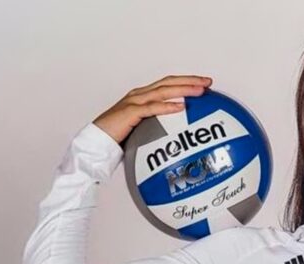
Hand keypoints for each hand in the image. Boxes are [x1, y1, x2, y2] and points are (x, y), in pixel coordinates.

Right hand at [92, 75, 212, 143]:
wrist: (96, 142)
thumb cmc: (118, 139)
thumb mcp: (143, 132)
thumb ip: (158, 129)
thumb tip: (178, 139)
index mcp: (142, 97)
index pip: (167, 84)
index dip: (186, 81)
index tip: (204, 83)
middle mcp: (139, 95)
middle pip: (168, 82)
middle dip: (189, 80)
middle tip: (208, 82)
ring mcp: (134, 102)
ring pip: (162, 91)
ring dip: (183, 89)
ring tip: (200, 90)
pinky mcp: (129, 113)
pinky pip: (151, 108)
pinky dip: (167, 106)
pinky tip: (181, 107)